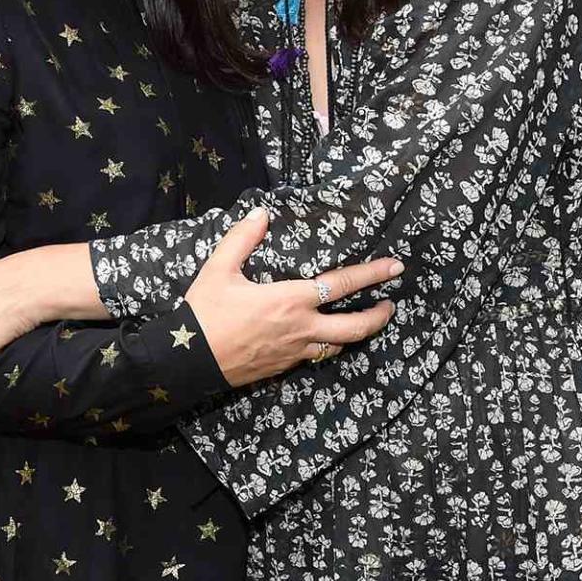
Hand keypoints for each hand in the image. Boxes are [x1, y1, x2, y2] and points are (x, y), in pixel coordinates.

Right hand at [185, 207, 401, 388]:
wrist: (187, 361)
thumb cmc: (204, 313)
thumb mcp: (219, 269)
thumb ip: (242, 239)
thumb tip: (261, 213)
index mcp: (291, 300)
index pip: (342, 284)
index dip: (372, 274)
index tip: (395, 267)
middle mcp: (301, 328)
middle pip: (355, 327)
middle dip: (378, 316)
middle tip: (390, 305)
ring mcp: (294, 351)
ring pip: (338, 345)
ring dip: (355, 333)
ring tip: (360, 322)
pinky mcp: (283, 366)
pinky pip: (316, 356)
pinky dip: (328, 346)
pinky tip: (323, 338)